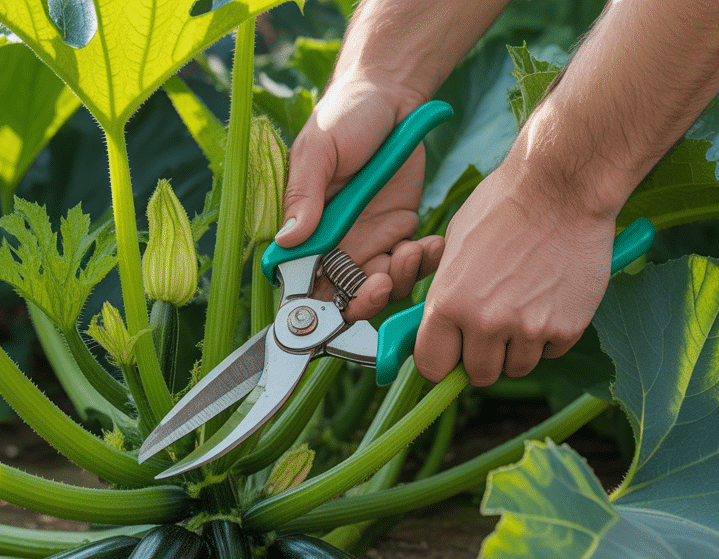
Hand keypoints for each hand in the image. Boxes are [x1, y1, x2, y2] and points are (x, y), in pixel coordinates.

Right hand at [275, 79, 444, 321]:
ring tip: (411, 251)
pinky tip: (431, 243)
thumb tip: (286, 239)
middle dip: (364, 300)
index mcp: (306, 228)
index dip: (317, 304)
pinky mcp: (401, 230)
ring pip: (382, 286)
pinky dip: (424, 262)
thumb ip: (304, 195)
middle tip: (382, 282)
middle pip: (343, 295)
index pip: (301, 280)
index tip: (337, 303)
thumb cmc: (345, 117)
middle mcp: (335, 241)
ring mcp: (370, 239)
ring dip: (398, 280)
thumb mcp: (318, 150)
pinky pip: (413, 263)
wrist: (391, 95)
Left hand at [412, 156, 617, 387]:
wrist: (562, 187)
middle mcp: (485, 323)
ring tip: (525, 306)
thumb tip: (438, 329)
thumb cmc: (503, 207)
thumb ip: (445, 296)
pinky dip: (549, 336)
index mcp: (448, 304)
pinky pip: (550, 352)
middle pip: (478, 374)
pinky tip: (550, 301)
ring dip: (518, 348)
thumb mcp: (454, 248)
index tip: (451, 354)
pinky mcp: (567, 328)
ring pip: (517, 368)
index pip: (432, 367)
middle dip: (483, 357)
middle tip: (493, 329)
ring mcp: (528, 329)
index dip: (441, 362)